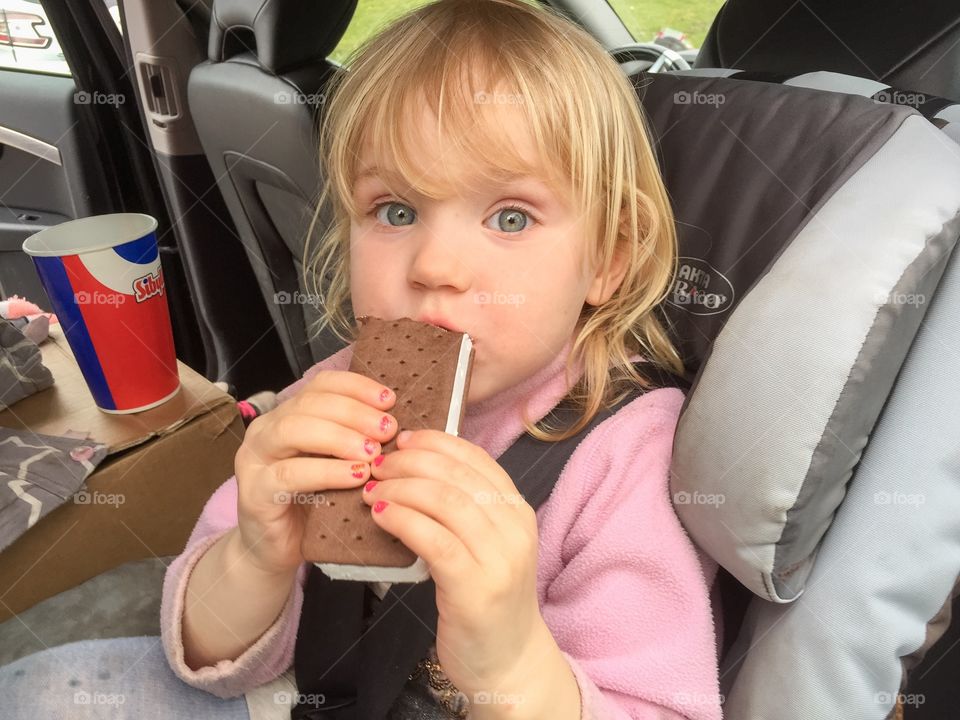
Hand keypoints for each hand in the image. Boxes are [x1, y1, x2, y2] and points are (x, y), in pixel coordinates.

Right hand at [233, 371, 397, 575]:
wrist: (275, 552)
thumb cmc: (311, 505)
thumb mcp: (335, 465)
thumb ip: (353, 440)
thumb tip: (395, 422)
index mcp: (286, 415)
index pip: (320, 385)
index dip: (356, 387)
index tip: (388, 400)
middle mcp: (266, 431)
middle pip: (309, 403)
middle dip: (353, 413)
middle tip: (387, 429)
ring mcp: (255, 461)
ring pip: (294, 431)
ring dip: (339, 437)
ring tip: (373, 453)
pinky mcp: (254, 494)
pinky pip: (290, 475)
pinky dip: (327, 471)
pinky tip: (356, 476)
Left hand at [363, 429, 545, 697]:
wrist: (508, 663)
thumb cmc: (486, 601)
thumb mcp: (485, 545)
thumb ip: (463, 510)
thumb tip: (416, 468)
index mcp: (518, 511)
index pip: (476, 458)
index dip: (436, 442)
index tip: (402, 438)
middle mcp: (515, 528)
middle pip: (457, 475)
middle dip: (410, 462)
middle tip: (376, 464)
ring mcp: (499, 558)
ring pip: (445, 501)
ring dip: (401, 488)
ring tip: (371, 489)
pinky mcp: (475, 587)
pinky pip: (434, 540)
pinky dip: (403, 520)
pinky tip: (380, 515)